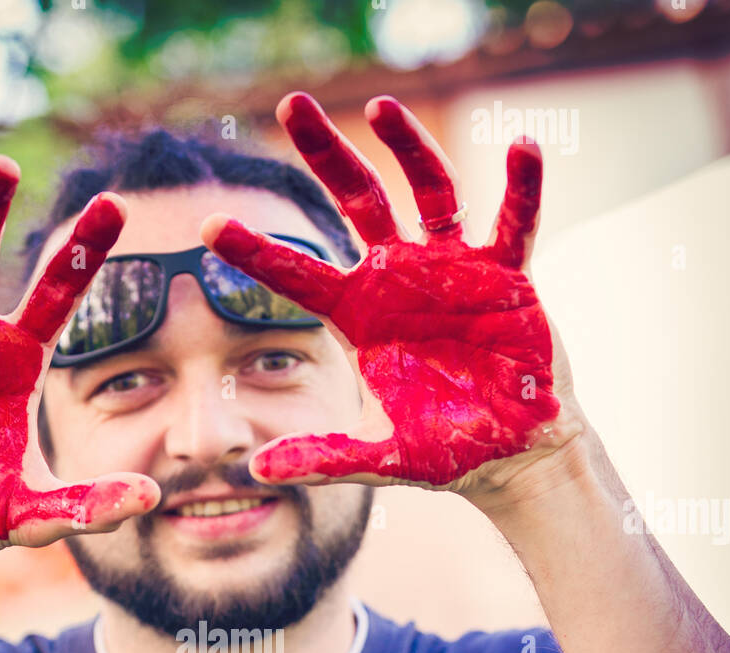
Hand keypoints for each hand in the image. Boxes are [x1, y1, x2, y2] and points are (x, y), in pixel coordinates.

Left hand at [200, 92, 585, 497]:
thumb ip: (324, 457)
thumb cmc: (444, 451)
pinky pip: (515, 221)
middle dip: (326, 153)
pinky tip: (522, 147)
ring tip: (383, 105)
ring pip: (429, 190)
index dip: (253, 251)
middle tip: (290, 103)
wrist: (511, 453)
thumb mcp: (380, 458)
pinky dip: (522, 187)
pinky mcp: (508, 274)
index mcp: (360, 316)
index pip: (297, 274)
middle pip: (357, 200)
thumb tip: (256, 471)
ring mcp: (454, 268)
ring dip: (409, 147)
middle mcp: (400, 278)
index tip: (207, 225)